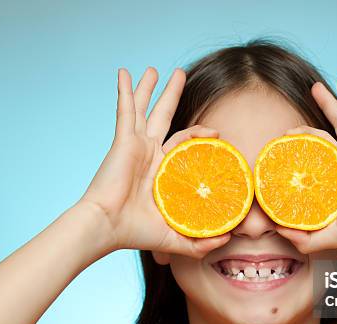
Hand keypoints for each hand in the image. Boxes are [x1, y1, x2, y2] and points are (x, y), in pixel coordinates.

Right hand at [78, 67, 229, 256]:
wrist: (108, 227)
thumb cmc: (136, 233)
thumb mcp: (176, 237)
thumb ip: (201, 241)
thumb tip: (228, 239)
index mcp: (160, 170)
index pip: (183, 144)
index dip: (199, 137)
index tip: (217, 135)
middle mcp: (148, 153)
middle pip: (164, 116)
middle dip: (172, 96)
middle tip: (180, 76)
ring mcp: (136, 144)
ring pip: (145, 108)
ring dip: (150, 88)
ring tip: (156, 69)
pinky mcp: (124, 140)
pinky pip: (125, 110)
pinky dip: (125, 90)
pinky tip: (124, 72)